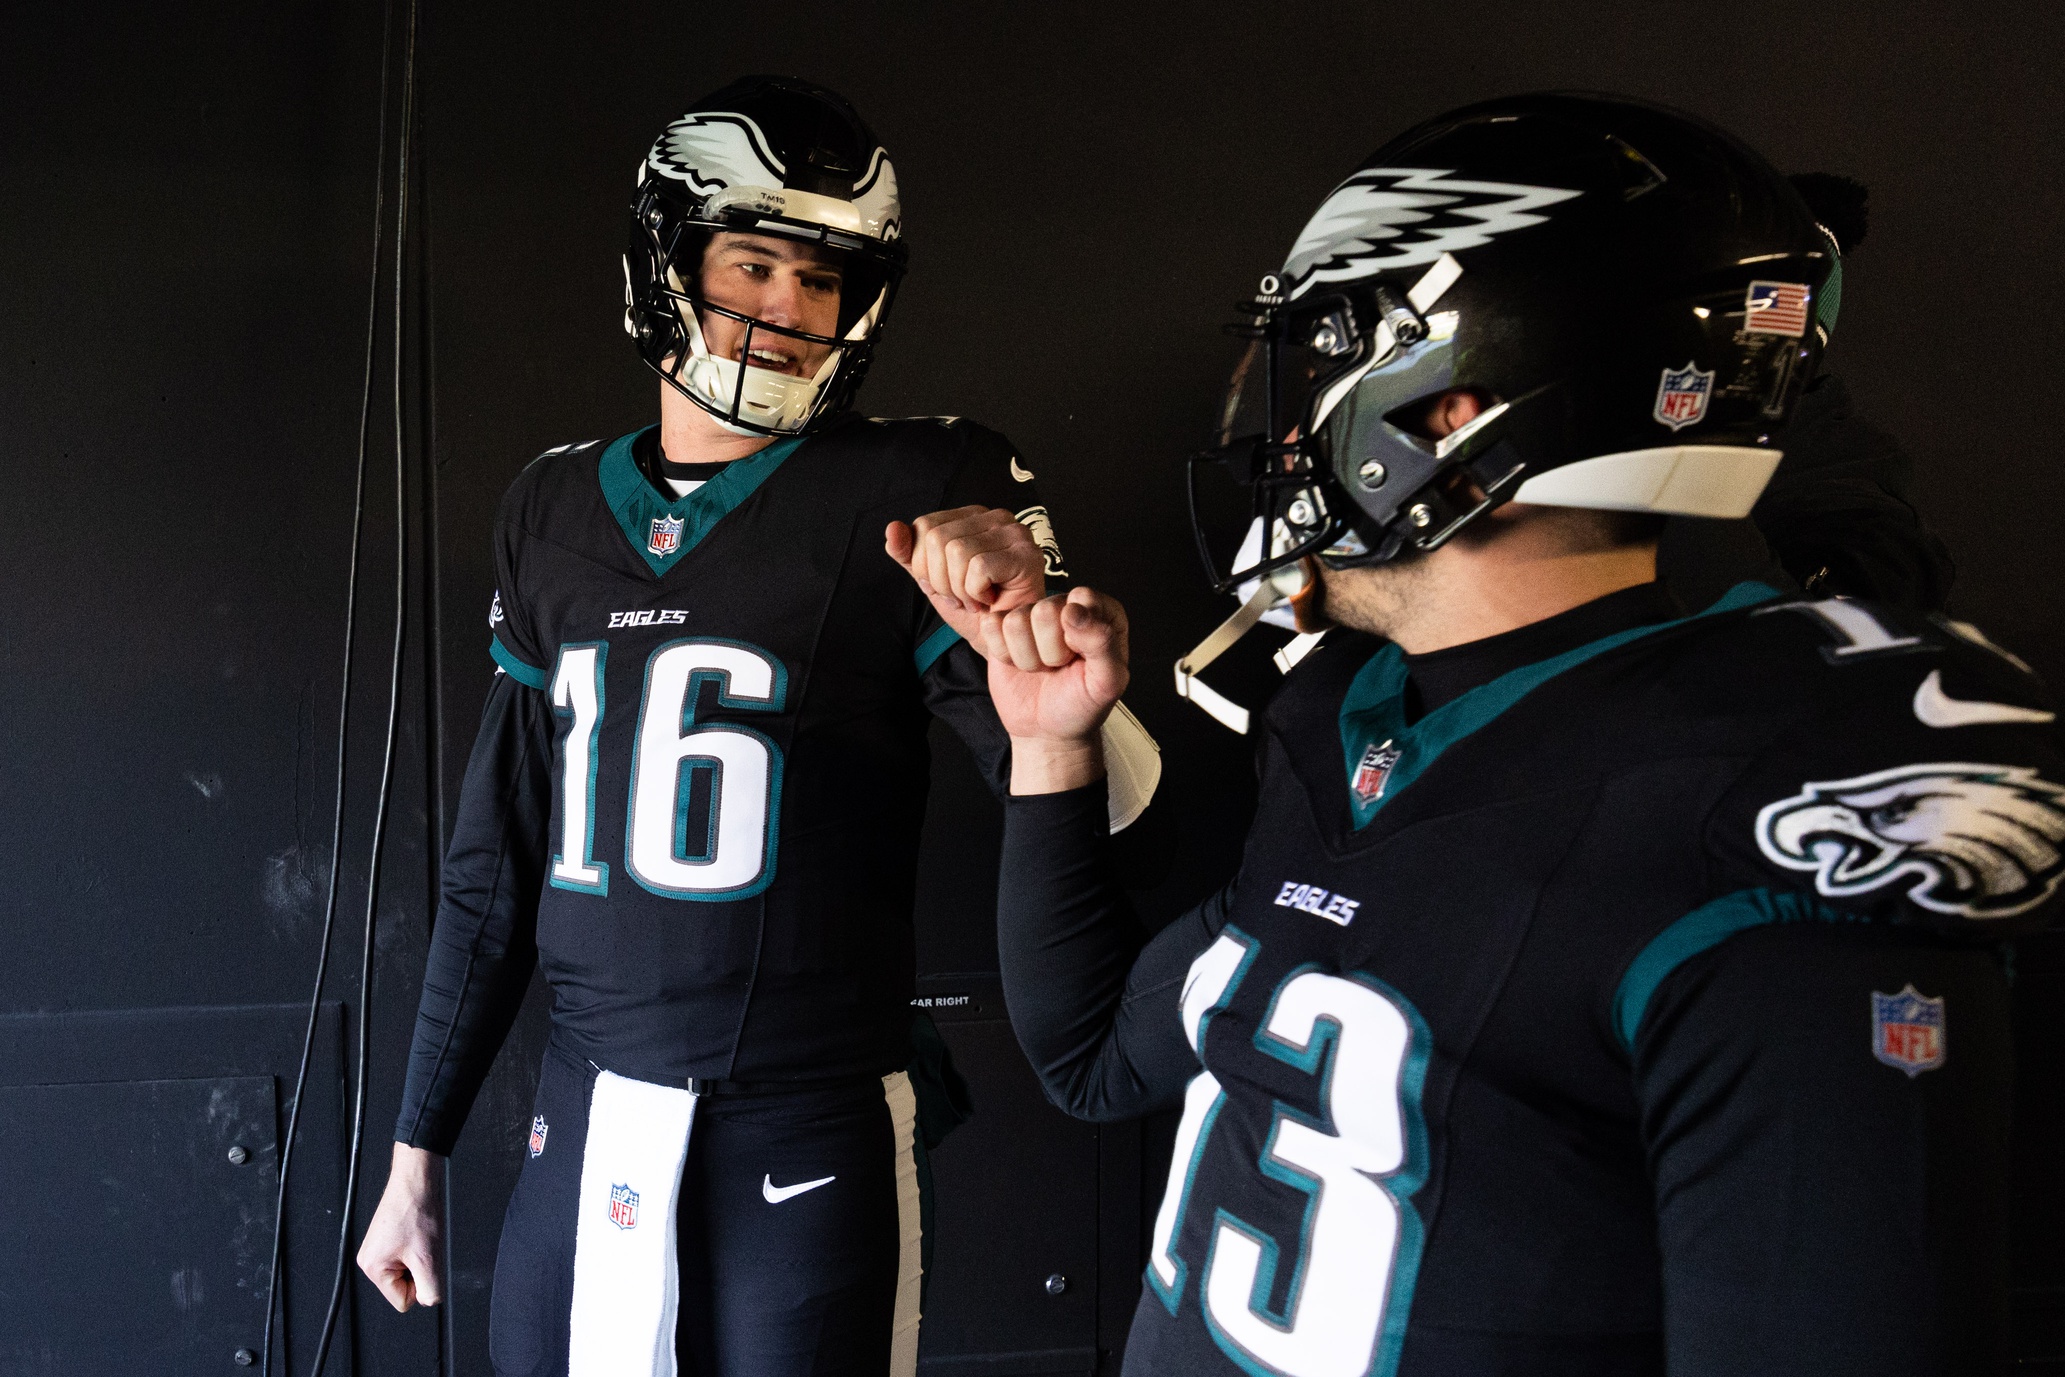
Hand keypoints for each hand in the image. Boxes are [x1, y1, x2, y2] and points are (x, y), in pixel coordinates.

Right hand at [356, 1142, 444, 1311]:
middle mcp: (370, 1260)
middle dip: (420, 1270)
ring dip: (421, 1258)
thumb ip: (429, 1289)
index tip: (424, 1262)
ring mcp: (379, 1249)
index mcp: (373, 1269)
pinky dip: (419, 1248)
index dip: (420, 1285)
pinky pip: (408, 1257)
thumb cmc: (418, 1211)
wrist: (418, 1179)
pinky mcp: (388, 1239)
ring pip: (409, 1271)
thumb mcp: (428, 1258)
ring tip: (423, 1237)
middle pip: (405, 1287)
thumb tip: (429, 1301)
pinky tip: (421, 1232)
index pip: (403, 1302)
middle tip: (424, 1246)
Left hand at [885, 507, 1046, 649]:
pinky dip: (976, 593)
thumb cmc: (972, 609)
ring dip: (959, 590)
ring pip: (957, 552)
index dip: (925, 565)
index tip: (947, 586)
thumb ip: (908, 554)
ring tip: (975, 600)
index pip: (924, 526)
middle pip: (938, 538)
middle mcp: (995, 517)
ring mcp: (1015, 533)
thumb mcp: (930, 580)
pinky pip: (978, 567)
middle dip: (941, 580)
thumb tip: (892, 528)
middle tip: (961, 598)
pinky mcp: (1027, 555)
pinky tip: (990, 600)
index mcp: (971, 516)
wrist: (1000, 641)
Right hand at [974, 587, 1129, 793]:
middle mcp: (1065, 607)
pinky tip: (1019, 665)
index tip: (1081, 657)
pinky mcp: (1002, 627)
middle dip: (1050, 651)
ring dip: (1027, 656)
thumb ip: (1102, 643)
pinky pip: (992, 625)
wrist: (1048, 731)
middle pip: (1045, 610)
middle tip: (1059, 667)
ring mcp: (1031, 615)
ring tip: (1042, 669)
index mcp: (1100, 612)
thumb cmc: (1082, 705)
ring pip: (1016, 620)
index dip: (1077, 633)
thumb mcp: (1107, 683)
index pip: (1083, 598)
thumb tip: (1074, 611)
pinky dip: (1005, 654)